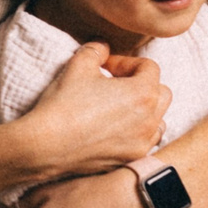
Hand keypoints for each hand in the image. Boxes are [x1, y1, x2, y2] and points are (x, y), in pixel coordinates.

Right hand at [16, 42, 169, 179]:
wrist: (47, 145)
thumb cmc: (64, 104)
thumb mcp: (78, 65)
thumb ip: (96, 50)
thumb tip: (103, 48)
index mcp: (142, 93)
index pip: (149, 67)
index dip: (126, 62)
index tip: (105, 67)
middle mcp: (149, 120)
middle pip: (161, 93)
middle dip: (142, 84)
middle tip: (115, 84)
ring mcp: (142, 142)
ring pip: (158, 119)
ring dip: (145, 110)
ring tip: (119, 108)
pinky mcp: (131, 159)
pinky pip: (146, 142)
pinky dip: (138, 132)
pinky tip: (117, 129)